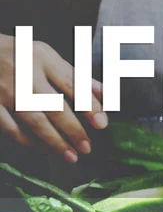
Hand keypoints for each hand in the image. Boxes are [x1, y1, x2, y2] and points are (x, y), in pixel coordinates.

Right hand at [0, 34, 107, 161]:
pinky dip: (27, 141)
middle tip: (87, 146)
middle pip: (54, 106)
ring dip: (53, 141)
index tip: (102, 123)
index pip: (72, 84)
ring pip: (33, 121)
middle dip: (73, 129)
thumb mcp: (49, 56)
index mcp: (44, 60)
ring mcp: (7, 92)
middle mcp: (26, 76)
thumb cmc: (20, 56)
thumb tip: (105, 92)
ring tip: (70, 155)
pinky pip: (11, 127)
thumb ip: (76, 76)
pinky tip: (42, 149)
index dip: (89, 105)